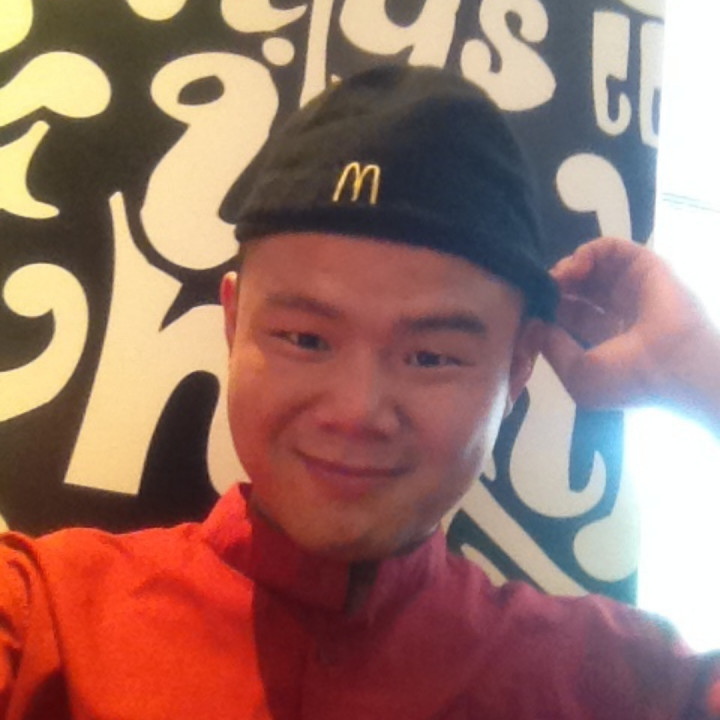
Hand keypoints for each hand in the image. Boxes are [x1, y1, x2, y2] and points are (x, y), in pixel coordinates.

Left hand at [542, 237, 719, 428]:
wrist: (672, 366)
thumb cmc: (624, 377)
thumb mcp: (576, 375)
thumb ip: (551, 348)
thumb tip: (535, 325)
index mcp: (606, 338)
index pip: (570, 314)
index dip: (548, 307)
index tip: (531, 307)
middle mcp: (618, 311)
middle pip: (578, 287)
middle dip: (556, 285)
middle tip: (540, 288)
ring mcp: (632, 287)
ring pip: (592, 266)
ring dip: (568, 267)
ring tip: (557, 277)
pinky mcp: (643, 266)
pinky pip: (611, 248)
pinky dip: (588, 251)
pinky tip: (575, 266)